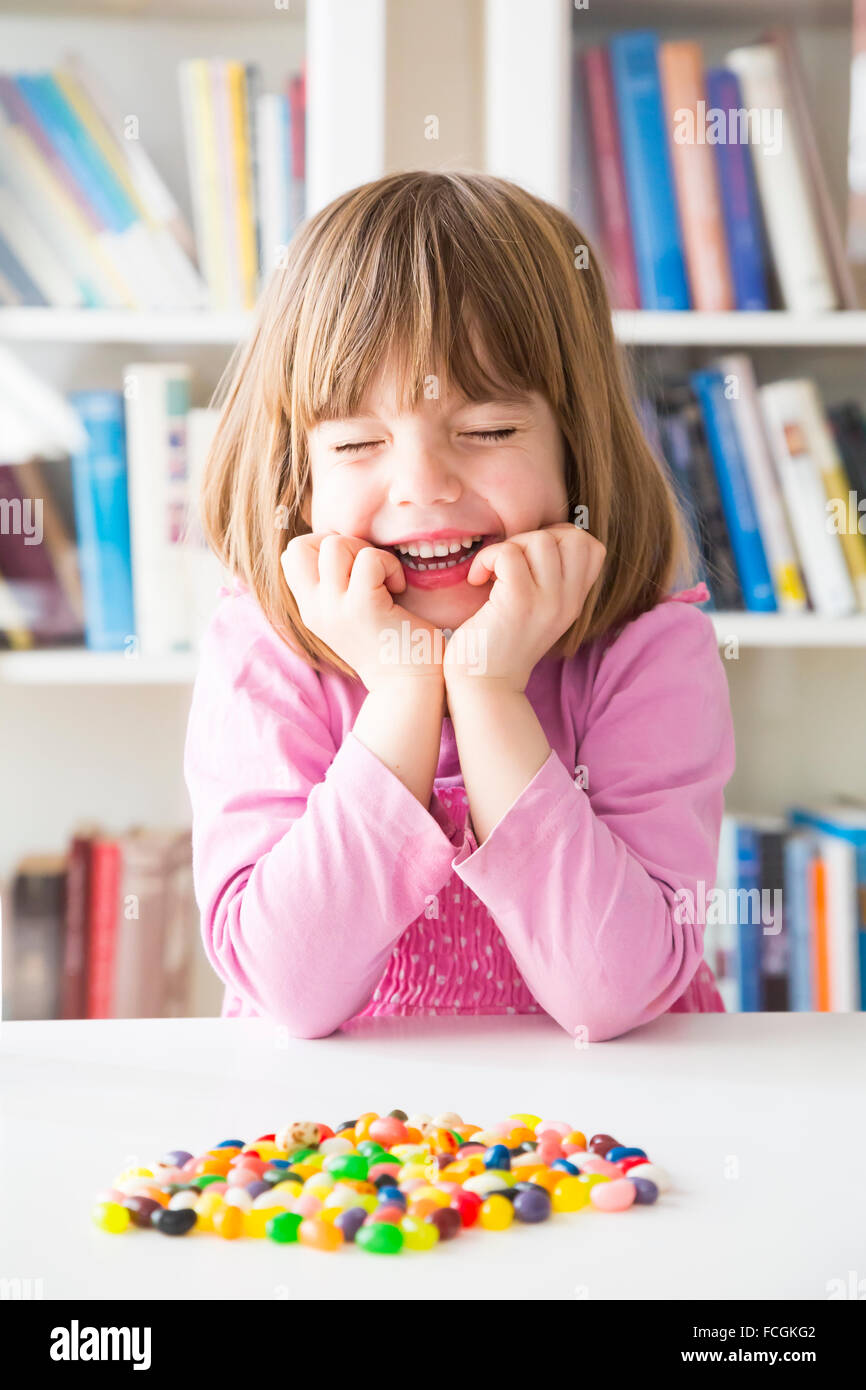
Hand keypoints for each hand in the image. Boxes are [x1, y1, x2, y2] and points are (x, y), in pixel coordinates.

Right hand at [281, 532, 444, 693]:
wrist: (406, 688)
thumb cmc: (388, 645)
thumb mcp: (349, 614)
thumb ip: (335, 586)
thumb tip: (340, 543)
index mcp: (310, 608)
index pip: (292, 554)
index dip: (322, 547)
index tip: (352, 568)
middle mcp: (315, 608)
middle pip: (301, 545)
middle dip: (341, 544)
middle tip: (369, 570)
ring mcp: (336, 607)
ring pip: (335, 545)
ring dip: (367, 552)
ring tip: (385, 580)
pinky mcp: (363, 606)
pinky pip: (369, 559)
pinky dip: (389, 565)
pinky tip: (398, 588)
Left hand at [442, 523, 605, 691]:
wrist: (485, 685)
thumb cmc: (500, 643)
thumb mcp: (538, 611)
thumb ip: (548, 579)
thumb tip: (539, 537)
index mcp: (574, 601)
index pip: (592, 547)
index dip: (560, 537)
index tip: (530, 558)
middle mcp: (568, 602)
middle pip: (572, 537)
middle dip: (534, 537)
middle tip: (510, 564)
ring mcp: (547, 602)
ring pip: (541, 540)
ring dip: (510, 547)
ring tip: (493, 572)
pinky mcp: (518, 603)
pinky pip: (509, 554)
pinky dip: (488, 558)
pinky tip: (478, 580)